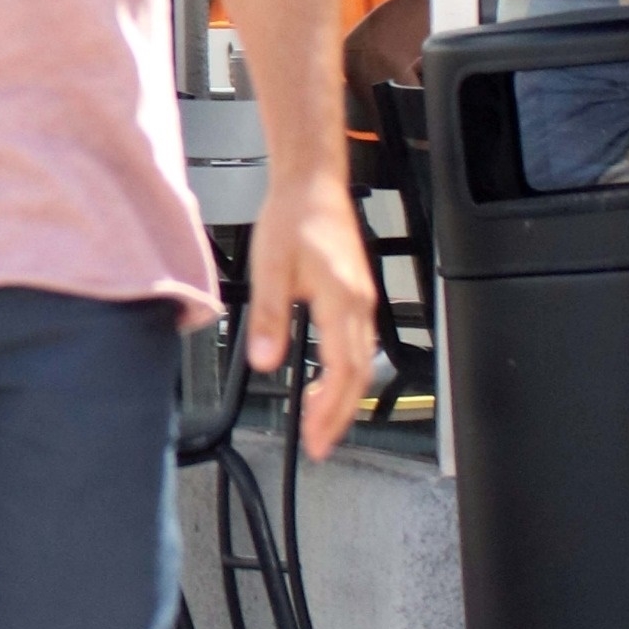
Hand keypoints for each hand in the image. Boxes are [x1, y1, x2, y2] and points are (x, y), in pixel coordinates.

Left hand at [244, 171, 376, 461]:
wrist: (313, 183)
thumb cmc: (294, 217)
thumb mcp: (269, 268)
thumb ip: (268, 317)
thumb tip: (265, 360)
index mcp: (341, 300)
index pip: (342, 370)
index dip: (331, 411)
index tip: (316, 439)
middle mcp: (360, 303)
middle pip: (360, 374)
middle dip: (341, 415)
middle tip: (320, 445)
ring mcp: (363, 299)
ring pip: (362, 361)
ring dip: (344, 396)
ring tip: (320, 420)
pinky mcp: (357, 294)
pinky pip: (359, 344)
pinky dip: (346, 371)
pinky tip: (328, 380)